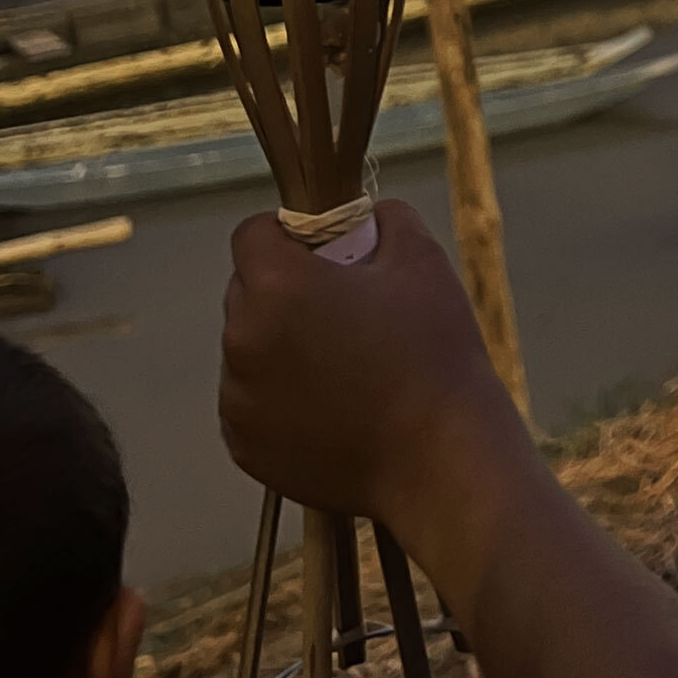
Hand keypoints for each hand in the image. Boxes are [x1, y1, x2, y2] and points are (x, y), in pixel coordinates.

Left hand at [220, 200, 515, 531]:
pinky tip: (329, 409)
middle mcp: (242, 340)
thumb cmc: (433, 354)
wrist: (439, 461)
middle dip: (283, 291)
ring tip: (341, 368)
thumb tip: (365, 217)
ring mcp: (238, 400)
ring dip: (279, 346)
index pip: (252, 234)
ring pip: (248, 349)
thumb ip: (385, 219)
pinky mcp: (243, 448)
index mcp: (277, 286)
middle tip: (342, 312)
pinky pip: (250, 403)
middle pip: (245, 291)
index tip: (325, 253)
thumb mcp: (422, 260)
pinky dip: (278, 399)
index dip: (288, 235)